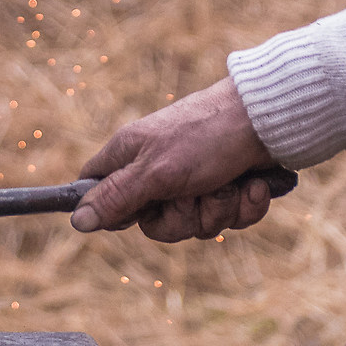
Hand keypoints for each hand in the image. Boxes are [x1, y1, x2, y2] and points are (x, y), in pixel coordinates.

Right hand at [72, 76, 276, 240]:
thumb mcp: (155, 171)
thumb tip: (76, 221)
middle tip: (193, 192)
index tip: (136, 208)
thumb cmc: (206, 136)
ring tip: (228, 182)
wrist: (269, 120)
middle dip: (184, 217)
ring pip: (197, 225)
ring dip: (218, 209)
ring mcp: (195, 180)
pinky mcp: (228, 187)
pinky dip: (244, 205)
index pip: (98, 190)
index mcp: (131, 157)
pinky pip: (230, 218)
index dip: (111, 209)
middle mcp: (159, 169)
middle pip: (155, 224)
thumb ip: (116, 197)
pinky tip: (251, 184)